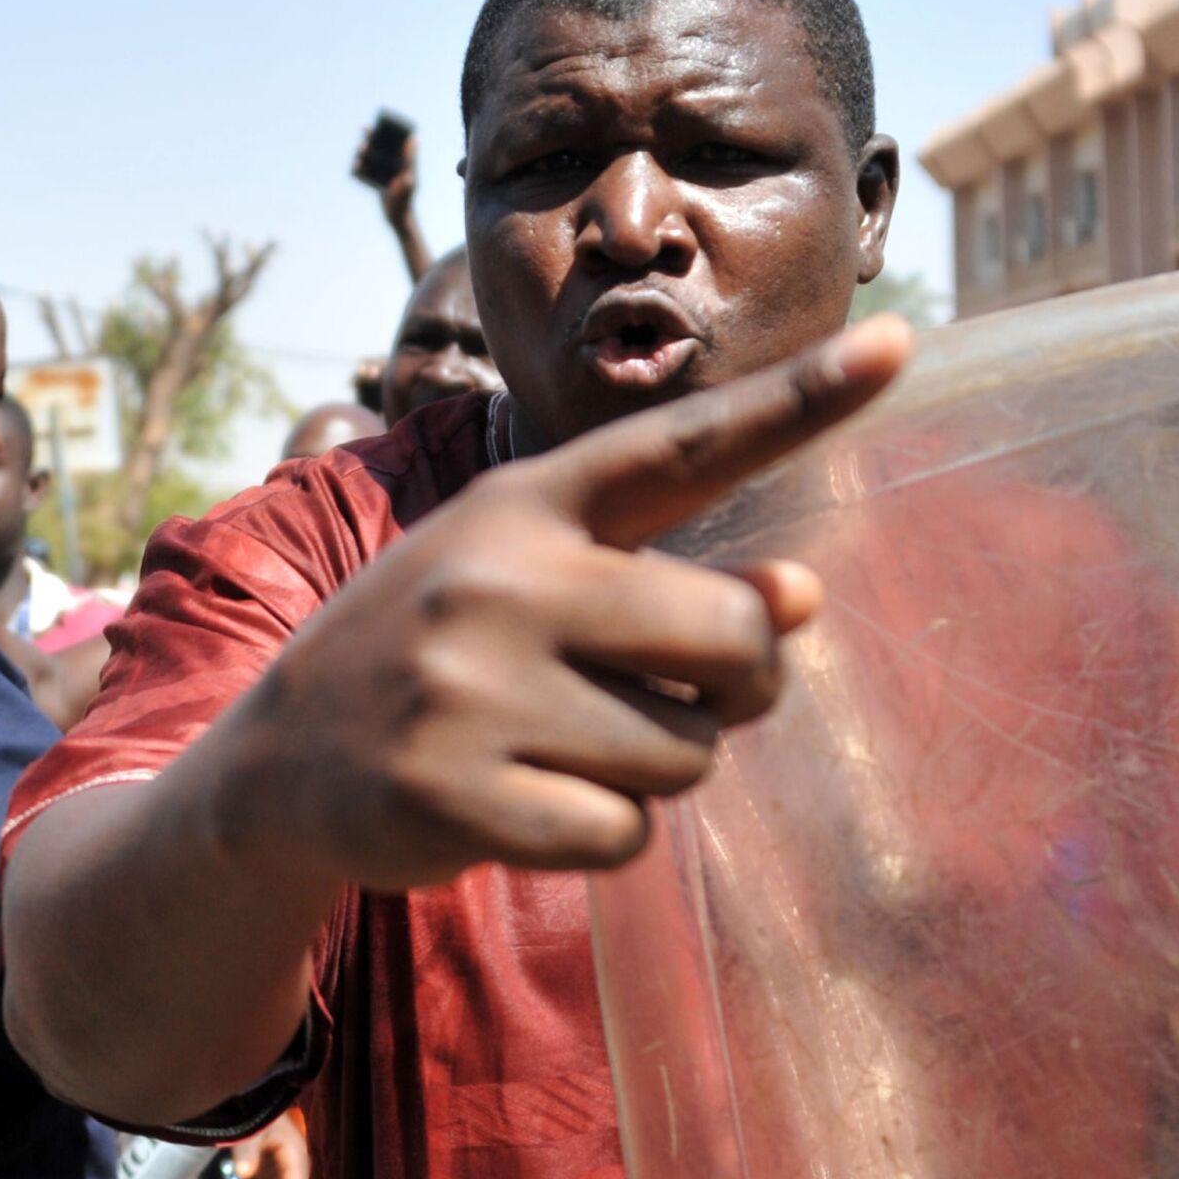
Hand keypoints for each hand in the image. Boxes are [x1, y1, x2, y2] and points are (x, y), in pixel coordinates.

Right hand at [210, 316, 913, 888]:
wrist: (275, 760)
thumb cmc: (443, 655)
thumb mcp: (534, 584)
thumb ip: (668, 583)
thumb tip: (800, 595)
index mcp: (527, 505)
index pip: (681, 446)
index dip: (799, 399)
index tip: (903, 342)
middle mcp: (500, 578)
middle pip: (734, 636)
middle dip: (735, 684)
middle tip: (668, 693)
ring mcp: (471, 688)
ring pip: (686, 756)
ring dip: (653, 770)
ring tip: (556, 746)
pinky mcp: (455, 795)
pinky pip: (623, 836)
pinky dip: (602, 835)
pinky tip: (526, 805)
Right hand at [352, 128, 417, 226]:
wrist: (398, 218)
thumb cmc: (406, 199)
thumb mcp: (409, 178)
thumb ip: (410, 160)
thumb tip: (414, 141)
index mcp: (406, 164)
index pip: (398, 143)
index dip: (390, 132)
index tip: (382, 123)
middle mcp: (396, 167)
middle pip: (383, 149)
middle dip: (373, 138)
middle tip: (365, 129)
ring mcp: (387, 175)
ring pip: (373, 159)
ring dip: (365, 153)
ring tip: (360, 149)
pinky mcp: (378, 184)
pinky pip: (367, 174)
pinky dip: (361, 170)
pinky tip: (355, 166)